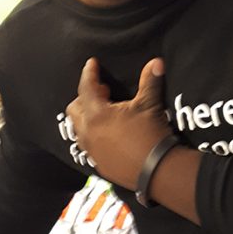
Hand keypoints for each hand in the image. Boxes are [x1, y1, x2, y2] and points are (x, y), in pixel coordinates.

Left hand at [66, 57, 171, 189]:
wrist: (157, 171)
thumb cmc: (150, 134)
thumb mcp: (149, 105)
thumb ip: (149, 81)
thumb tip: (156, 62)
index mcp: (97, 115)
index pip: (86, 88)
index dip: (89, 73)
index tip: (91, 63)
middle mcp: (88, 133)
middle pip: (75, 110)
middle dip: (85, 98)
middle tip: (103, 92)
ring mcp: (92, 151)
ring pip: (79, 130)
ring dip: (88, 118)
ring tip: (106, 113)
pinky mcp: (100, 165)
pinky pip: (89, 146)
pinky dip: (95, 136)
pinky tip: (110, 134)